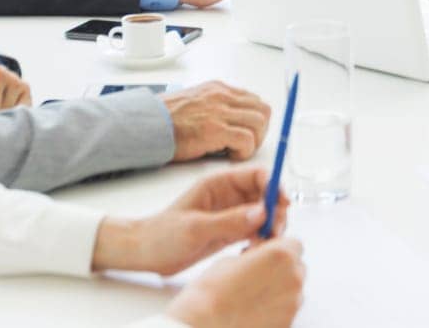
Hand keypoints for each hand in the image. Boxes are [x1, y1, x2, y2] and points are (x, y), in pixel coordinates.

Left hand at [90, 166, 288, 276]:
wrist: (146, 253)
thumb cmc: (162, 235)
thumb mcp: (195, 228)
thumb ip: (228, 221)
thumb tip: (261, 213)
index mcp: (219, 183)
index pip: (257, 175)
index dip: (274, 185)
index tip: (283, 202)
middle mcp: (229, 196)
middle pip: (266, 195)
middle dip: (276, 211)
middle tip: (275, 232)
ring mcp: (232, 214)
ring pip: (264, 215)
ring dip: (271, 228)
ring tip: (262, 245)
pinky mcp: (231, 232)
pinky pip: (256, 232)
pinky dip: (262, 240)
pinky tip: (254, 251)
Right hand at [162, 81, 271, 160]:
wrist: (145, 125)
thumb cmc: (164, 120)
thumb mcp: (194, 103)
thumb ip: (214, 106)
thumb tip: (231, 120)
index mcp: (217, 89)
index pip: (254, 100)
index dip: (256, 120)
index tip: (249, 133)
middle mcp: (222, 96)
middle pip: (263, 110)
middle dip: (261, 131)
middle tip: (247, 145)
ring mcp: (219, 111)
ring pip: (259, 123)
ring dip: (254, 141)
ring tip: (238, 151)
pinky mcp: (214, 129)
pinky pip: (246, 139)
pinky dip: (244, 151)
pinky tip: (231, 156)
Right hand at [167, 238, 305, 327]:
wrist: (206, 325)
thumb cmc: (213, 291)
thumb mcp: (233, 259)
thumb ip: (257, 254)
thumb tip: (263, 254)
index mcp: (282, 255)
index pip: (294, 244)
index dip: (279, 248)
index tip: (266, 254)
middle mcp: (293, 278)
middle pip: (297, 267)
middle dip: (282, 269)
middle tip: (259, 275)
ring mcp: (293, 304)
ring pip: (293, 290)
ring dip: (280, 289)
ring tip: (253, 296)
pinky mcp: (288, 323)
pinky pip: (286, 310)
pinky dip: (276, 308)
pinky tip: (254, 311)